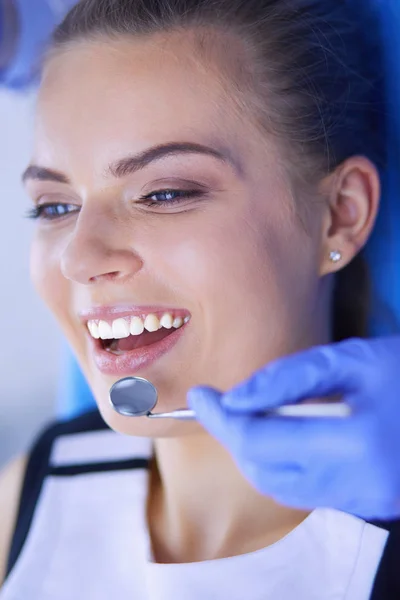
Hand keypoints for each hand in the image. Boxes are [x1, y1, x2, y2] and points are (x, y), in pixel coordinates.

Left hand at [187, 336, 399, 519]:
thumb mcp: (350, 359)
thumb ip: (288, 378)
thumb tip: (234, 399)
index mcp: (356, 444)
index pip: (260, 441)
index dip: (221, 418)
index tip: (200, 395)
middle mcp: (358, 485)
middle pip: (263, 470)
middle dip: (232, 436)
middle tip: (221, 402)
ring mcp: (364, 501)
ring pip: (278, 487)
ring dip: (253, 452)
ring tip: (250, 415)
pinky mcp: (367, 505)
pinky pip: (303, 492)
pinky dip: (280, 464)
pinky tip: (283, 434)